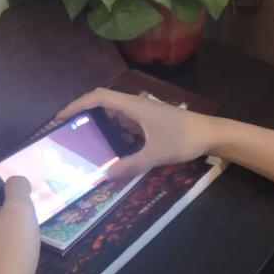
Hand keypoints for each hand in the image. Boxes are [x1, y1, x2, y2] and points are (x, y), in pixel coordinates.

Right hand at [56, 88, 220, 178]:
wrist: (211, 134)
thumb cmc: (184, 138)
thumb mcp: (156, 154)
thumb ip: (131, 165)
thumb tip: (106, 176)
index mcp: (134, 106)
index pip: (98, 97)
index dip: (77, 104)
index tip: (61, 117)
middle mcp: (136, 105)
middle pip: (104, 106)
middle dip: (86, 118)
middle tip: (71, 136)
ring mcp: (145, 114)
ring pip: (116, 117)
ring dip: (103, 128)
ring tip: (88, 145)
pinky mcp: (152, 122)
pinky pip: (128, 125)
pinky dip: (118, 135)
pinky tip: (115, 151)